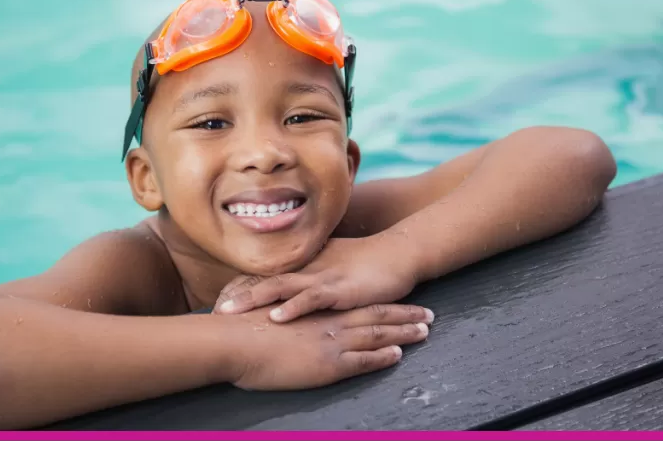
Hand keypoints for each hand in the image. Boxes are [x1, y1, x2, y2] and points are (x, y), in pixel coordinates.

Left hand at [214, 236, 427, 323]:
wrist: (399, 254)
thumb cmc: (364, 263)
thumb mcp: (330, 271)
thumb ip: (307, 280)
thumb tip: (284, 295)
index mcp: (301, 266)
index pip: (261, 275)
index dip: (237, 288)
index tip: (214, 301)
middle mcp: (306, 270)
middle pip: (262, 280)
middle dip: (235, 295)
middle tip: (210, 309)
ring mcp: (321, 278)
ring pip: (279, 287)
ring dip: (252, 299)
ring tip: (229, 312)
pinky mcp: (339, 289)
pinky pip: (312, 298)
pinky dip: (293, 307)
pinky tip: (276, 316)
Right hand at [223, 303, 431, 390]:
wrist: (234, 341)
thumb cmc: (242, 328)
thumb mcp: (268, 312)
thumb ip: (285, 313)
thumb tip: (287, 316)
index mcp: (316, 309)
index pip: (355, 303)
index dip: (379, 302)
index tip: (398, 299)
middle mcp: (329, 321)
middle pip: (374, 314)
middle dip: (403, 315)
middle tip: (427, 314)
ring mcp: (331, 341)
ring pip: (377, 334)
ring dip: (403, 332)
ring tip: (425, 331)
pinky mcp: (328, 364)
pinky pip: (363, 360)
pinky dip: (382, 356)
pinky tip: (398, 354)